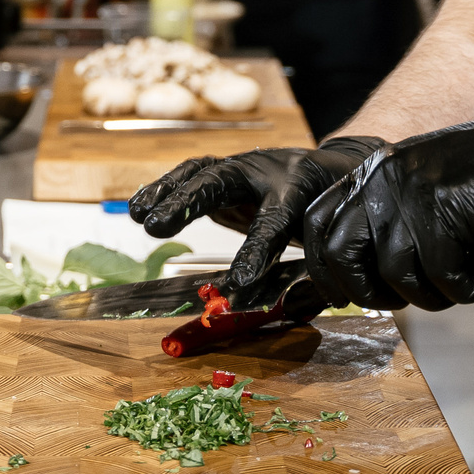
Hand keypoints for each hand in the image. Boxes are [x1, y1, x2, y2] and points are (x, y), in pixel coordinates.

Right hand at [128, 137, 385, 296]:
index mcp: (300, 190)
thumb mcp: (330, 234)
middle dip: (189, 202)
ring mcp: (243, 167)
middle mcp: (267, 172)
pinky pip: (191, 175)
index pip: (274, 221)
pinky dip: (164, 188)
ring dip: (168, 193)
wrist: (335, 168)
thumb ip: (310, 266)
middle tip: (156, 228)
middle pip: (223, 180)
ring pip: (202, 172)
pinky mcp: (225, 172)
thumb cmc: (333, 209)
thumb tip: (287, 306)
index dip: (255, 250)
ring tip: (139, 216)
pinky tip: (139, 208)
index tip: (237, 282)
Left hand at [303, 86, 473, 311]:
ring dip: (432, 296)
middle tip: (412, 301)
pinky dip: (468, 289)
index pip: (317, 224)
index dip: (325, 271)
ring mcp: (412, 187)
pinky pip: (441, 275)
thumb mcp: (433, 194)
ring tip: (466, 284)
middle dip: (371, 294)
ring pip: (395, 273)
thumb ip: (396, 226)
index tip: (346, 299)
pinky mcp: (446, 205)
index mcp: (376, 169)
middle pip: (341, 255)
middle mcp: (384, 174)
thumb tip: (364, 285)